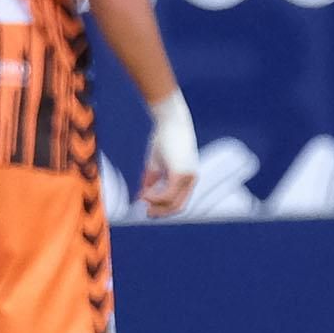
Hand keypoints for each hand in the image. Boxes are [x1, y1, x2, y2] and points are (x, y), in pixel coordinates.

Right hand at [141, 91, 197, 218]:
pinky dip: (155, 198)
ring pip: (173, 202)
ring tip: (143, 203)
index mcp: (189, 177)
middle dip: (161, 212)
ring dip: (157, 206)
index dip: (164, 208)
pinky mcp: (180, 173)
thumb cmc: (164, 138)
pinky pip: (168, 194)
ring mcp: (187, 177)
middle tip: (146, 213)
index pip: (180, 201)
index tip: (148, 208)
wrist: (171, 120)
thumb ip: (152, 181)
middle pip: (178, 206)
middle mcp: (191, 179)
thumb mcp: (156, 164)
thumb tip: (142, 198)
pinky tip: (145, 195)